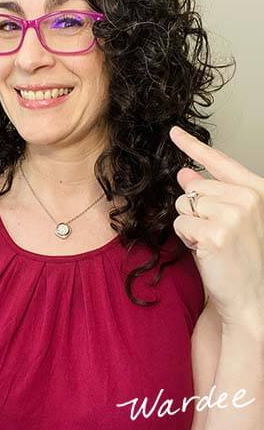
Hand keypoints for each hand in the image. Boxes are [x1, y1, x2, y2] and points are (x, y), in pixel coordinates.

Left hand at [169, 125, 263, 328]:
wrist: (254, 298)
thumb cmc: (244, 260)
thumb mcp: (232, 220)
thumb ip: (213, 194)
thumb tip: (185, 172)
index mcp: (257, 191)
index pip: (220, 162)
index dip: (193, 145)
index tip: (173, 131)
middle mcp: (247, 198)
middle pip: (192, 189)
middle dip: (195, 212)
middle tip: (217, 235)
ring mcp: (233, 214)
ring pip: (182, 206)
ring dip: (190, 226)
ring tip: (213, 244)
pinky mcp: (215, 233)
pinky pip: (179, 224)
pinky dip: (186, 239)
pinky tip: (207, 252)